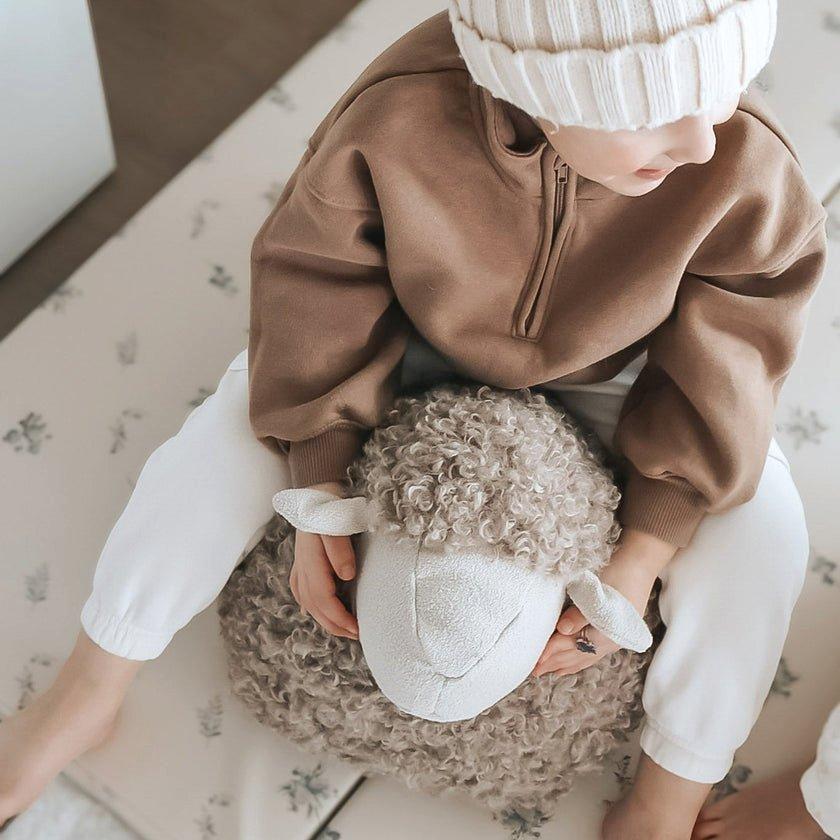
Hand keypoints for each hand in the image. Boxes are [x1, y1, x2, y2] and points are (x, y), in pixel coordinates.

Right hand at [288, 480, 358, 639]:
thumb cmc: (330, 506)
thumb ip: (340, 550)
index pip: (324, 598)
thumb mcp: (337, 523)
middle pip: (314, 605)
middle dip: (333, 624)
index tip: (357, 629)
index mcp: (311, 560)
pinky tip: (314, 609)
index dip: (340, 617)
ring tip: (341, 628)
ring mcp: (299, 563)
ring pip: (307, 600)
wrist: (316, 487)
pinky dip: (310, 604)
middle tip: (355, 635)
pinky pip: (301, 589)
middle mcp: (302, 565)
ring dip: (323, 617)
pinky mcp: (301, 559)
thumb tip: (346, 577)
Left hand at [531, 529, 675, 676]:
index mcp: (607, 632)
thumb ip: (580, 614)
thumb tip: (561, 631)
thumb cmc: (617, 573)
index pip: (573, 645)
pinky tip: (570, 665)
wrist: (640, 564)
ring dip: (565, 664)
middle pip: (578, 655)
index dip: (552, 652)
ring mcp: (614, 638)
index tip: (534, 660)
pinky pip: (593, 654)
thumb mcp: (597, 591)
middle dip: (555, 662)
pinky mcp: (614, 633)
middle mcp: (611, 640)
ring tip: (547, 671)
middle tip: (533, 671)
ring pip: (585, 657)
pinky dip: (579, 661)